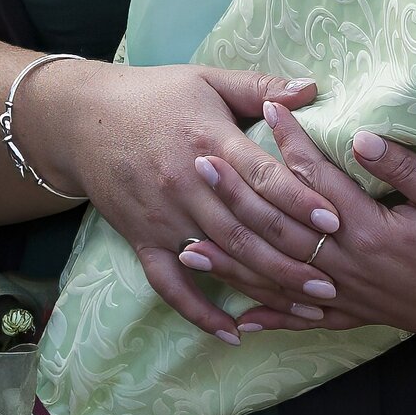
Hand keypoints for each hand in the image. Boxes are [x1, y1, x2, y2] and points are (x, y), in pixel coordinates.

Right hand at [21, 60, 326, 343]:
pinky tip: (232, 335)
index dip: (300, 200)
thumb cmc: (153, 95)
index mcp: (209, 140)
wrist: (80, 118)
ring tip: (306, 311)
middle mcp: (188, 183)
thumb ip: (261, 88)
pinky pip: (171, 285)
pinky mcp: (142, 239)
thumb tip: (313, 89)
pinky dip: (200, 313)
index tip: (335, 221)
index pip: (262, 177)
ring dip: (265, 288)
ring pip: (221, 260)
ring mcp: (164, 216)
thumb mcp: (207, 79)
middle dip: (294, 258)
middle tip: (334, 283)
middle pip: (247, 229)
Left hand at [182, 112, 415, 348]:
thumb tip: (359, 136)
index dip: (290, 143)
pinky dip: (274, 319)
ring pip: (284, 281)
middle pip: (284, 230)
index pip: (318, 182)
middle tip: (200, 166)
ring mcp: (357, 299)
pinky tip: (242, 319)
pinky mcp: (367, 316)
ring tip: (189, 246)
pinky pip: (310, 322)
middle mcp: (355, 270)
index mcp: (375, 233)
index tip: (265, 109)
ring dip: (236, 263)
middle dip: (240, 198)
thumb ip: (405, 168)